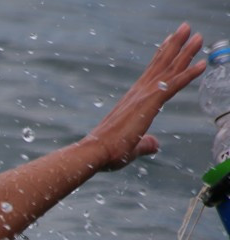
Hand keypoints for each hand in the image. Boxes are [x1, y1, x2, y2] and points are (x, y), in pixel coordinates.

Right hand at [87, 23, 205, 171]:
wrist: (94, 152)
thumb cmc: (107, 152)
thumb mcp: (131, 147)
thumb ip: (145, 144)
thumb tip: (155, 145)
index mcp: (132, 101)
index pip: (151, 75)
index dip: (162, 58)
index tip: (169, 43)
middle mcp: (138, 93)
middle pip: (161, 65)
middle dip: (175, 46)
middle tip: (186, 28)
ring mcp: (144, 96)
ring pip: (169, 69)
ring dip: (185, 51)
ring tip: (198, 36)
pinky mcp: (149, 102)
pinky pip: (174, 84)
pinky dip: (189, 73)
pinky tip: (202, 64)